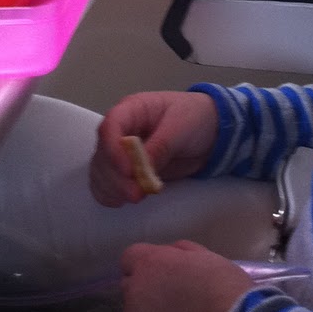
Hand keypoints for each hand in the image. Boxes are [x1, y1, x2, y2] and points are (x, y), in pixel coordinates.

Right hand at [89, 90, 218, 206]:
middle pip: (102, 154)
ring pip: (100, 171)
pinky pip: (107, 183)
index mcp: (132, 110)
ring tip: (135, 198)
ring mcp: (122, 152)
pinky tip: (121, 201)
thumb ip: (161, 146)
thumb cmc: (196, 118)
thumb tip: (140, 169)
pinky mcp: (128, 172)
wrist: (211, 132)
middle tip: (136, 194)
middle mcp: (121, 131)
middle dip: (115, 177)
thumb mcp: (182, 126)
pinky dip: (110, 194)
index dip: (113, 150)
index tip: (127, 171)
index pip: (110, 126)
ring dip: (112, 188)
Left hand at [120, 240, 252, 311]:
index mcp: (151, 265)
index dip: (149, 266)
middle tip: (175, 306)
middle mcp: (134, 293)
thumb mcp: (210, 259)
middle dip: (147, 293)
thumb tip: (172, 256)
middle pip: (131, 288)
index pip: (131, 257)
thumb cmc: (228, 295)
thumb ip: (183, 253)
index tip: (165, 277)